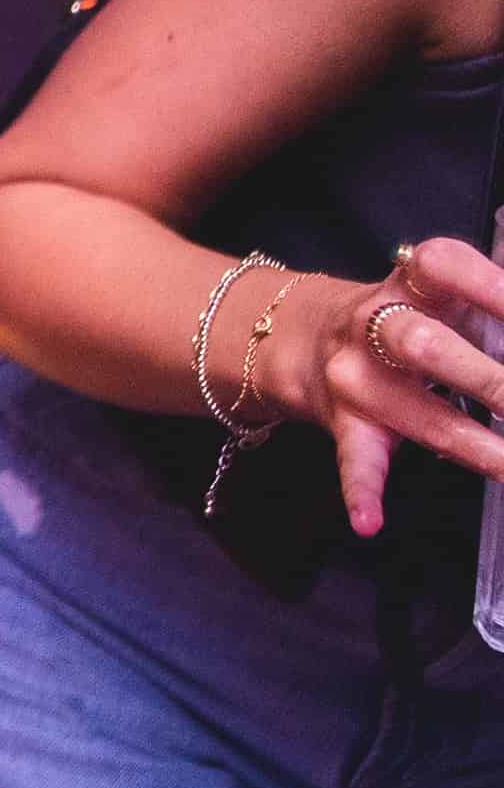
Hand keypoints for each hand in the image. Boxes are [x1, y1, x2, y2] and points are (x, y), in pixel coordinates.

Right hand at [261, 241, 503, 535]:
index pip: (444, 266)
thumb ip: (496, 305)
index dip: (491, 286)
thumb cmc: (407, 316)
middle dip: (486, 378)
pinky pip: (354, 458)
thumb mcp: (447, 293)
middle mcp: (374, 324)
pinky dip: (360, 490)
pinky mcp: (346, 424)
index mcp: (410, 283)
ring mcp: (355, 377)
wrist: (303, 336)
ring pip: (410, 411)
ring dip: (472, 443)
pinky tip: (369, 521)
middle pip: (420, 343)